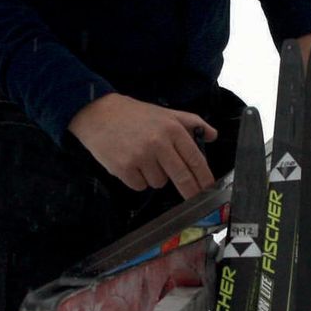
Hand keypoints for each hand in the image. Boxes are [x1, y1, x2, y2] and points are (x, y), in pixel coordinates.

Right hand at [68, 94, 215, 197]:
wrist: (97, 113)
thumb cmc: (132, 114)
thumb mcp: (164, 113)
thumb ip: (190, 122)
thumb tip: (213, 135)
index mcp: (171, 129)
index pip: (195, 159)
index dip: (204, 177)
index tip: (209, 189)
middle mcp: (158, 143)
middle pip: (182, 177)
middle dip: (190, 191)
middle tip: (192, 198)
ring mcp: (141, 157)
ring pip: (158, 182)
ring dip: (153, 176)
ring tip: (141, 159)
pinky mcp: (124, 168)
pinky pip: (140, 186)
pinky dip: (136, 180)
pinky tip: (129, 164)